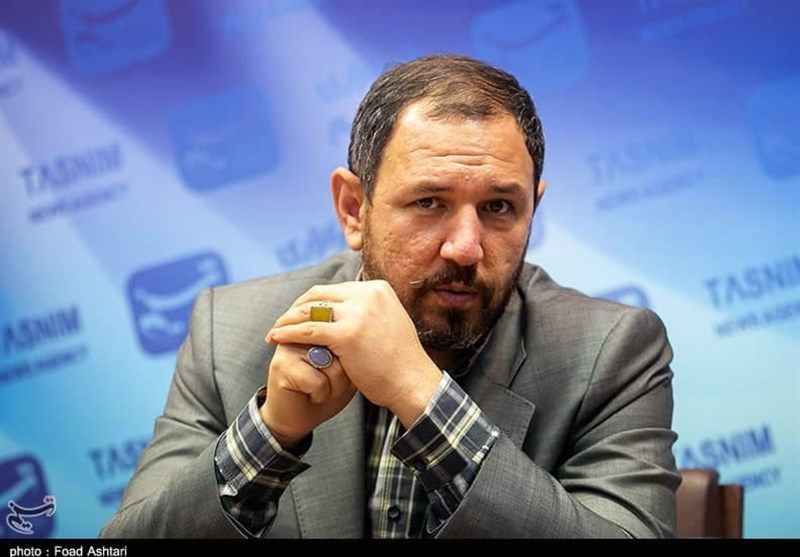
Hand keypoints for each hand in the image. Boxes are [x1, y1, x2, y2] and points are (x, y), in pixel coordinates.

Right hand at [260, 340, 355, 448]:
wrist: (296, 417)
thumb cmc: (322, 390)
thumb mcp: (345, 367)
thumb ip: (350, 348)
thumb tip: (353, 341)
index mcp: (317, 326)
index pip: (346, 332)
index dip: (351, 359)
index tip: (342, 370)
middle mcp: (301, 331)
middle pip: (342, 348)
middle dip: (343, 374)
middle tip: (329, 382)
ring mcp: (289, 346)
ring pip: (332, 365)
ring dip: (333, 386)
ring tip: (320, 388)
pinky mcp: (281, 365)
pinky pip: (318, 381)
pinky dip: (321, 394)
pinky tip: (309, 395)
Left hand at [266, 280, 441, 426]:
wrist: (413, 382)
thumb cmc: (400, 361)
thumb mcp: (387, 322)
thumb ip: (368, 311)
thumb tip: (343, 308)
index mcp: (377, 289)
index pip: (334, 289)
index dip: (311, 301)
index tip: (298, 314)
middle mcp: (368, 295)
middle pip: (319, 294)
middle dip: (296, 308)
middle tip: (281, 322)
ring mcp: (358, 313)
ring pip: (310, 310)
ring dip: (287, 320)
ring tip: (274, 331)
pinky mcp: (347, 334)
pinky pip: (308, 330)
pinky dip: (288, 333)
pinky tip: (276, 339)